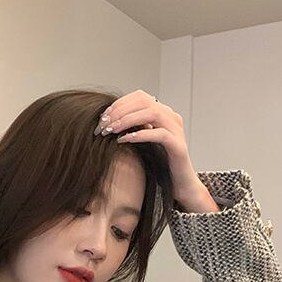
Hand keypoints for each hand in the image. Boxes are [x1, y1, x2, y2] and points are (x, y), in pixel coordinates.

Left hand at [94, 89, 200, 204]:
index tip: (103, 117)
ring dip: (127, 120)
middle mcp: (171, 117)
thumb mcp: (142, 142)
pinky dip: (140, 135)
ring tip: (111, 130)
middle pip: (144, 101)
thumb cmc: (158, 164)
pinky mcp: (178, 146)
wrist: (179, 184)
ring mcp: (176, 130)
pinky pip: (159, 134)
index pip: (139, 97)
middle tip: (103, 124)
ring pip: (152, 113)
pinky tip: (124, 140)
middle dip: (120, 111)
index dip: (119, 104)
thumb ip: (132, 129)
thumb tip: (108, 123)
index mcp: (163, 113)